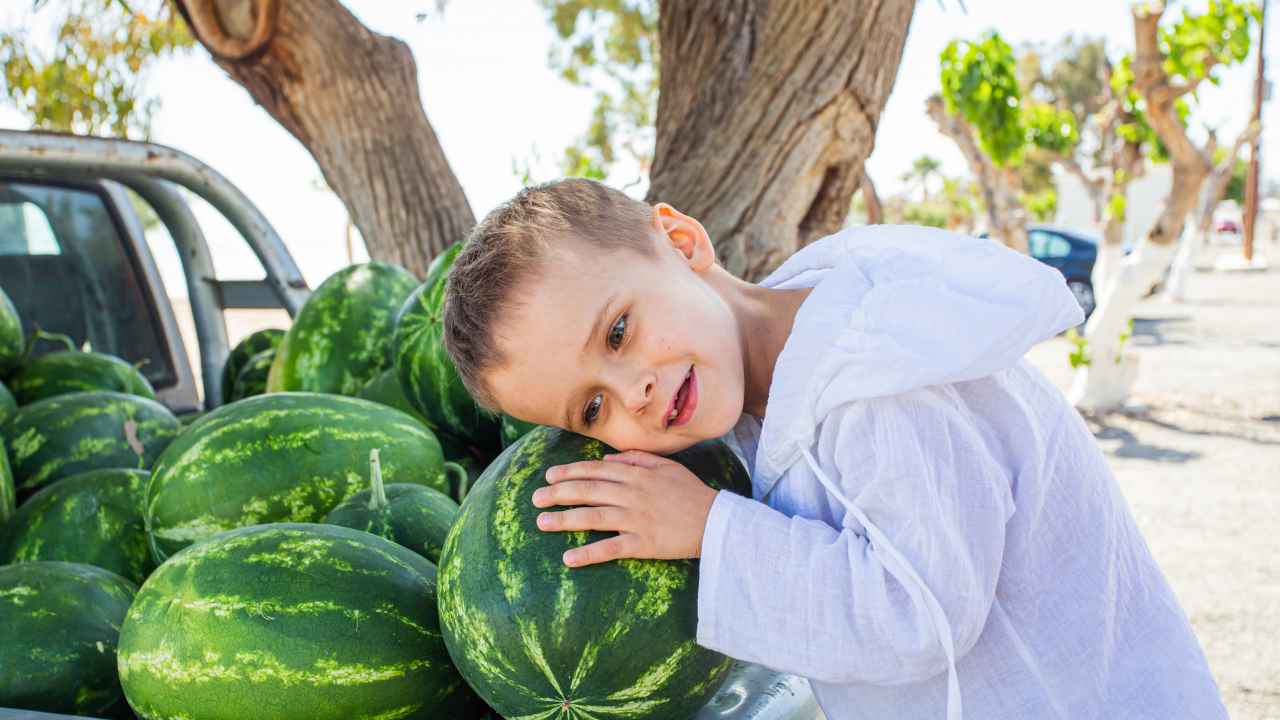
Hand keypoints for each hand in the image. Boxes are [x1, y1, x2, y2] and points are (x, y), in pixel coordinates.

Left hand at [533, 450, 718, 567]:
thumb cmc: (691, 492)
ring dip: (564, 519)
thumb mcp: (666, 467)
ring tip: (541, 522)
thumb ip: (636, 460)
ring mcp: (636, 519)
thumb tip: (607, 461)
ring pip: (592, 517)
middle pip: (586, 491)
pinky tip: (568, 558)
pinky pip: (610, 548)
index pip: (594, 471)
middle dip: (557, 494)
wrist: (716, 520)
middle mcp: (631, 495)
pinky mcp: (643, 543)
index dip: (568, 473)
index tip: (548, 476)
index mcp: (636, 475)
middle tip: (535, 498)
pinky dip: (588, 554)